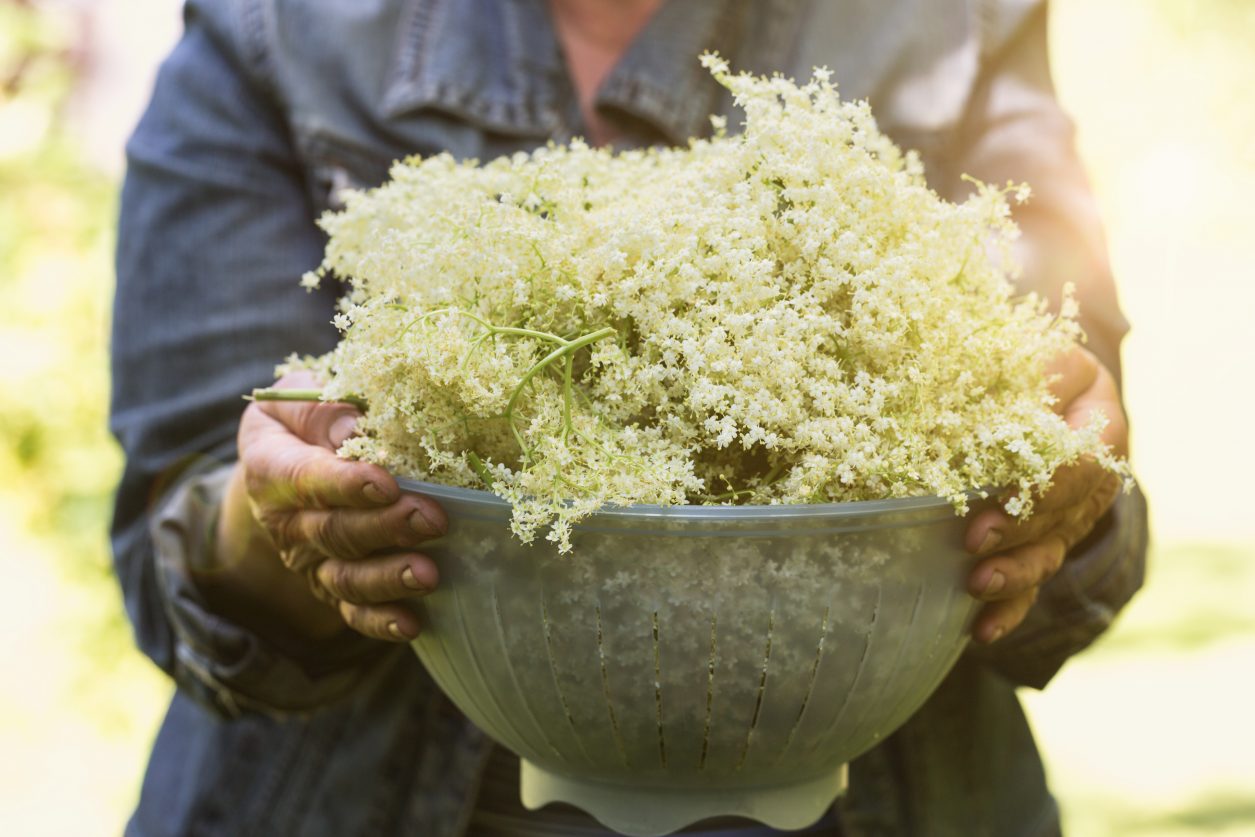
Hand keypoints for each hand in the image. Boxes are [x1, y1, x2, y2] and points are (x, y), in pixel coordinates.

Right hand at [211, 371, 444, 642]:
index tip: (386, 483)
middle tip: (431, 519)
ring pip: (343, 578)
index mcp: (270, 467)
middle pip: (333, 532)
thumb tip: (358, 425)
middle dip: (384, 528)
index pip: (305, 479)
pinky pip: (351, 611)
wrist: (291, 458)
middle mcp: (285, 522)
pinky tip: (412, 623)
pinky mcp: (331, 586)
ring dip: (388, 578)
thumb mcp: (303, 399)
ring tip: (429, 574)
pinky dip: (380, 622)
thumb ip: (326, 410)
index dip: (344, 484)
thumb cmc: (308, 419)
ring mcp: (309, 560)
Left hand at [963, 347, 1126, 643]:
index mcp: (1096, 417)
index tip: (1000, 492)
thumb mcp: (1029, 353)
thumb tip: (1020, 391)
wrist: (1017, 383)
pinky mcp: (1041, 541)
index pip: (1083, 458)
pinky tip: (981, 629)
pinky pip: (1032, 584)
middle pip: (1066, 511)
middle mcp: (1091, 472)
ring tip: (976, 585)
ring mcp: (1069, 513)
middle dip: (1021, 529)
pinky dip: (1007, 609)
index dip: (1045, 481)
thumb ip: (1030, 369)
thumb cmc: (1017, 363)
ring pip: (1051, 551)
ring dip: (1015, 573)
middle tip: (973, 539)